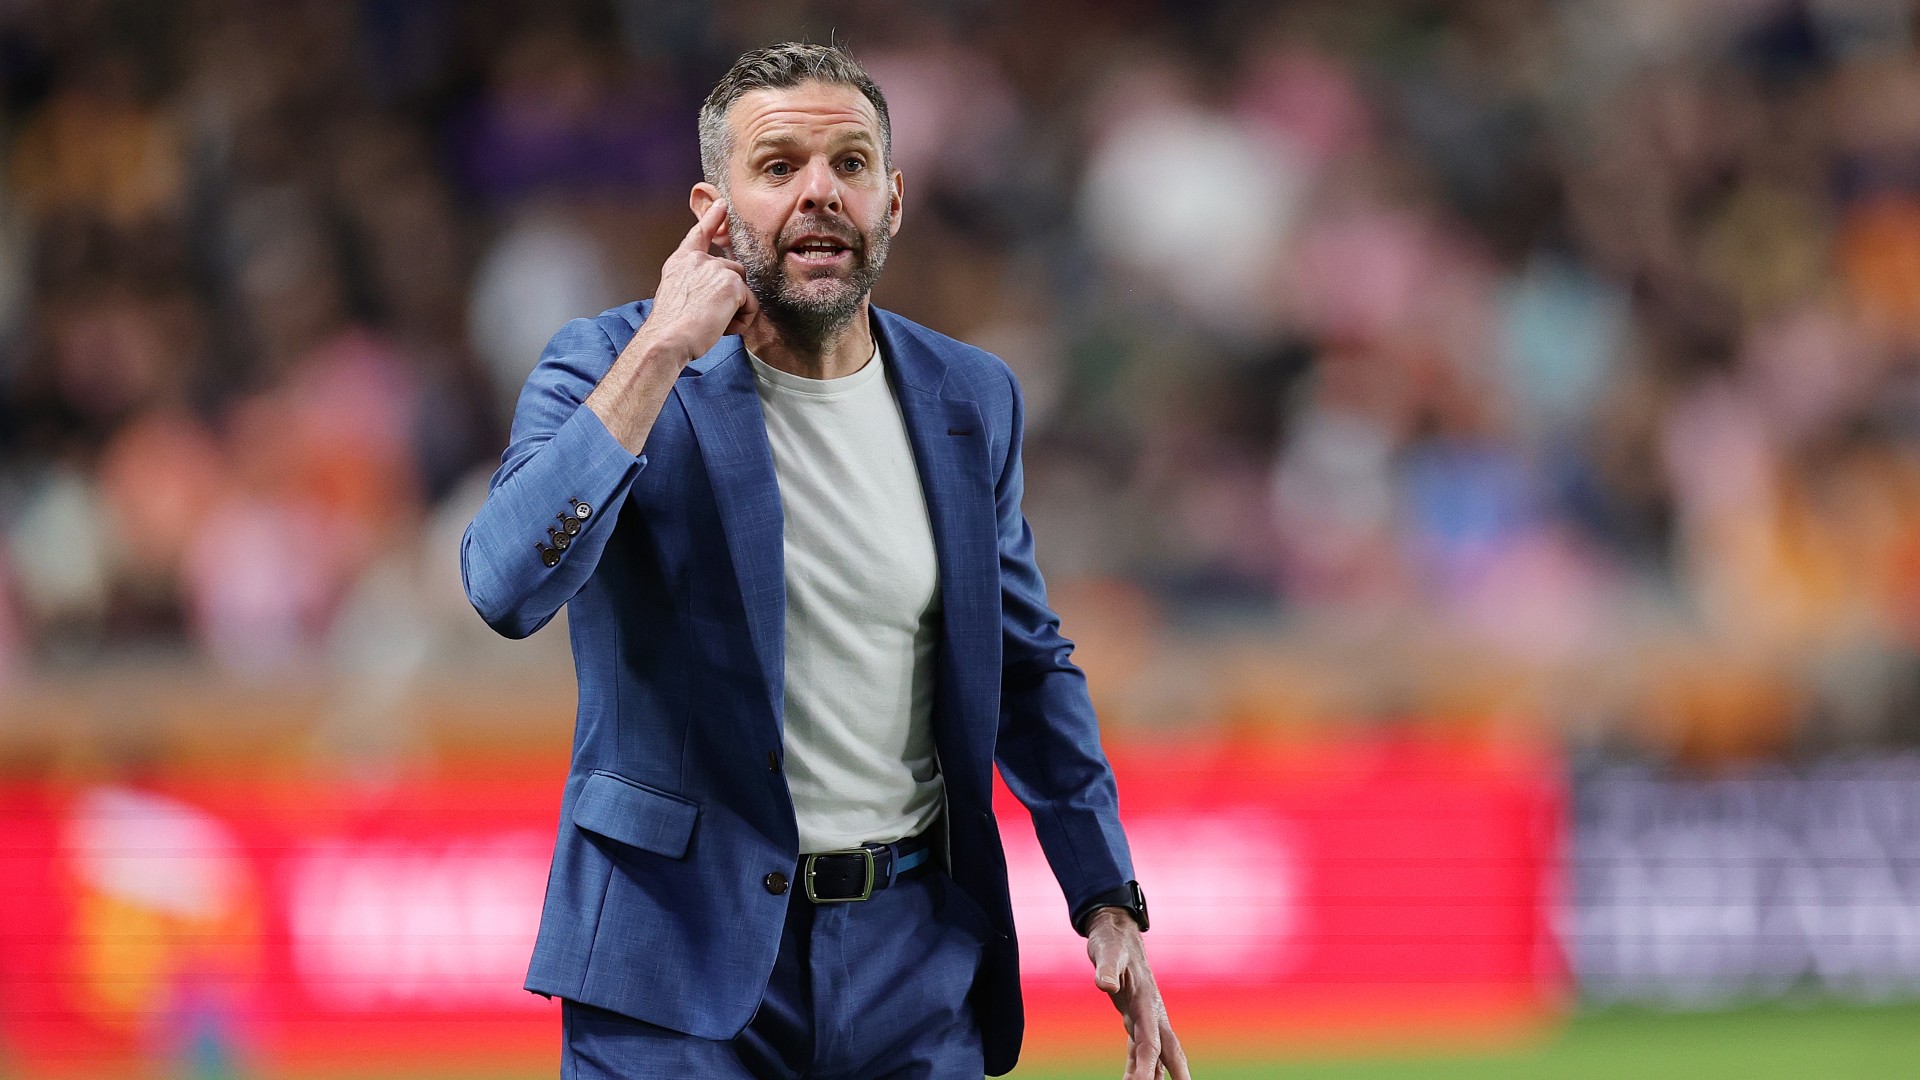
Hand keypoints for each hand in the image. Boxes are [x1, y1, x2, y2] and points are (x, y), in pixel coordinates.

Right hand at [585, 200, 758, 453]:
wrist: (667, 338)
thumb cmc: (670, 327)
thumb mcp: (676, 294)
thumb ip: (693, 283)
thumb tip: (717, 288)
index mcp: (682, 262)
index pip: (699, 234)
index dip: (711, 219)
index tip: (721, 204)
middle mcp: (699, 260)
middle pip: (733, 271)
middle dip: (730, 296)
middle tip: (710, 318)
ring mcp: (717, 269)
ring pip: (743, 288)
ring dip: (736, 310)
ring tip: (714, 324)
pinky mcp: (732, 284)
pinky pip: (751, 304)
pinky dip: (743, 320)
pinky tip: (723, 327)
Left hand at [1087, 908, 1190, 1079]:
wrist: (1118, 932)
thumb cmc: (1112, 941)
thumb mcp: (1107, 951)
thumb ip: (1107, 968)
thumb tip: (1105, 985)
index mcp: (1146, 1002)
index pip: (1149, 1041)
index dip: (1145, 1065)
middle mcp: (1150, 1013)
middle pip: (1168, 1051)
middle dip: (1177, 1074)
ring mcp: (1144, 1016)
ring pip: (1156, 1052)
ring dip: (1155, 1074)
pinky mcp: (1134, 1016)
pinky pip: (1140, 1046)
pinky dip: (1141, 1064)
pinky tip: (1137, 1078)